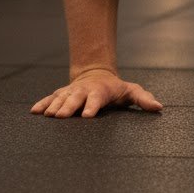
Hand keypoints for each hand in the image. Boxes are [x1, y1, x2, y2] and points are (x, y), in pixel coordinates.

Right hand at [30, 68, 162, 118]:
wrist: (96, 75)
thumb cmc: (115, 88)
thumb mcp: (131, 91)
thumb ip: (144, 99)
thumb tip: (159, 107)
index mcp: (100, 92)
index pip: (97, 99)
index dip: (92, 107)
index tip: (87, 116)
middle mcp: (83, 91)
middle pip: (75, 99)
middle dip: (68, 107)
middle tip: (62, 117)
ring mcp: (71, 93)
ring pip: (61, 99)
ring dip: (54, 107)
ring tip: (48, 116)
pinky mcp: (61, 95)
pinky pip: (50, 99)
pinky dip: (42, 104)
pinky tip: (34, 112)